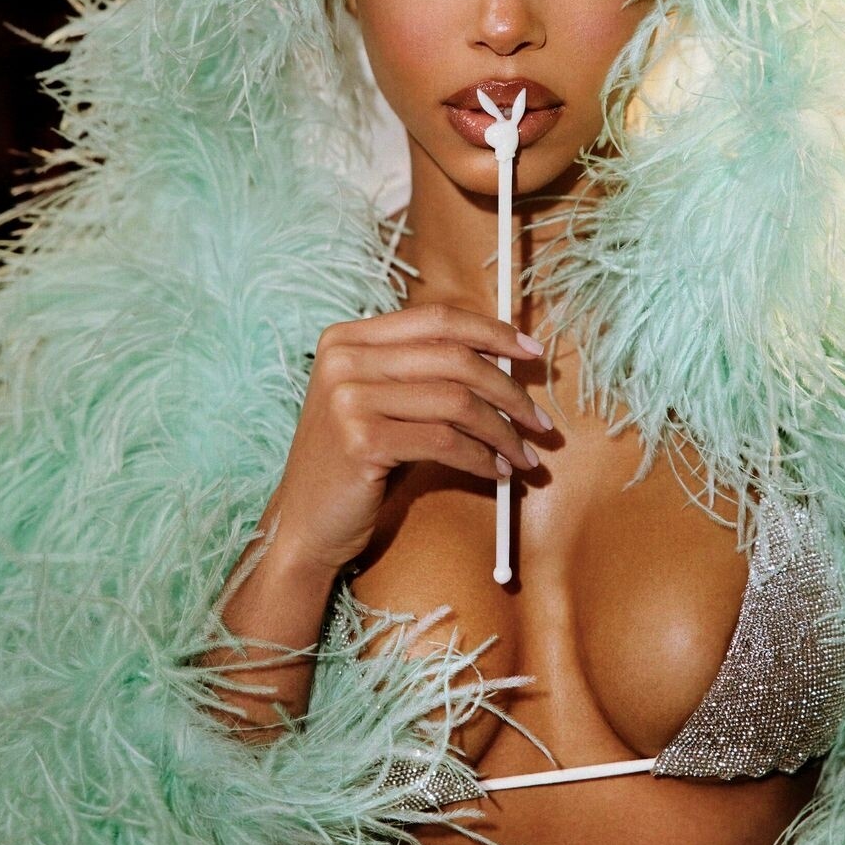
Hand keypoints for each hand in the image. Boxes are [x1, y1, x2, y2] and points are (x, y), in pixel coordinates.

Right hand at [270, 304, 550, 573]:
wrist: (304, 525)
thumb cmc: (356, 464)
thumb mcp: (382, 403)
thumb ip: (426, 374)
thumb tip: (506, 361)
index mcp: (347, 338)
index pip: (436, 319)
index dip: (492, 332)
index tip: (532, 352)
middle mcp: (343, 359)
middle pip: (453, 358)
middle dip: (509, 390)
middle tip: (540, 420)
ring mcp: (348, 397)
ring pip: (456, 401)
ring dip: (502, 431)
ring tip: (522, 454)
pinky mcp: (360, 440)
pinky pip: (444, 442)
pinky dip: (480, 458)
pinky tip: (494, 472)